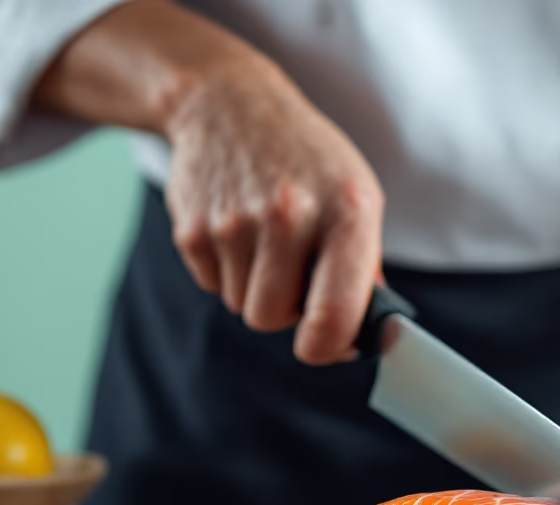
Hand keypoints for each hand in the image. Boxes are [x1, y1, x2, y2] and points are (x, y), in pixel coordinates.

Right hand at [163, 52, 383, 363]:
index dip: (328, 346)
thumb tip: (367, 337)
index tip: (325, 344)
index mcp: (346, 211)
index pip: (335, 314)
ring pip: (242, 306)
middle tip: (293, 270)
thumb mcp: (356, 196)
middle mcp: (289, 215)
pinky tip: (236, 227)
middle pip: (273, 318)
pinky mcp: (191, 227)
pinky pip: (212, 285)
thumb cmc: (307, 161)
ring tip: (265, 238)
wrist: (229, 103)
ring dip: (254, 287)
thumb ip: (365, 268)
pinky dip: (225, 270)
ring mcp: (235, 221)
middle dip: (283, 308)